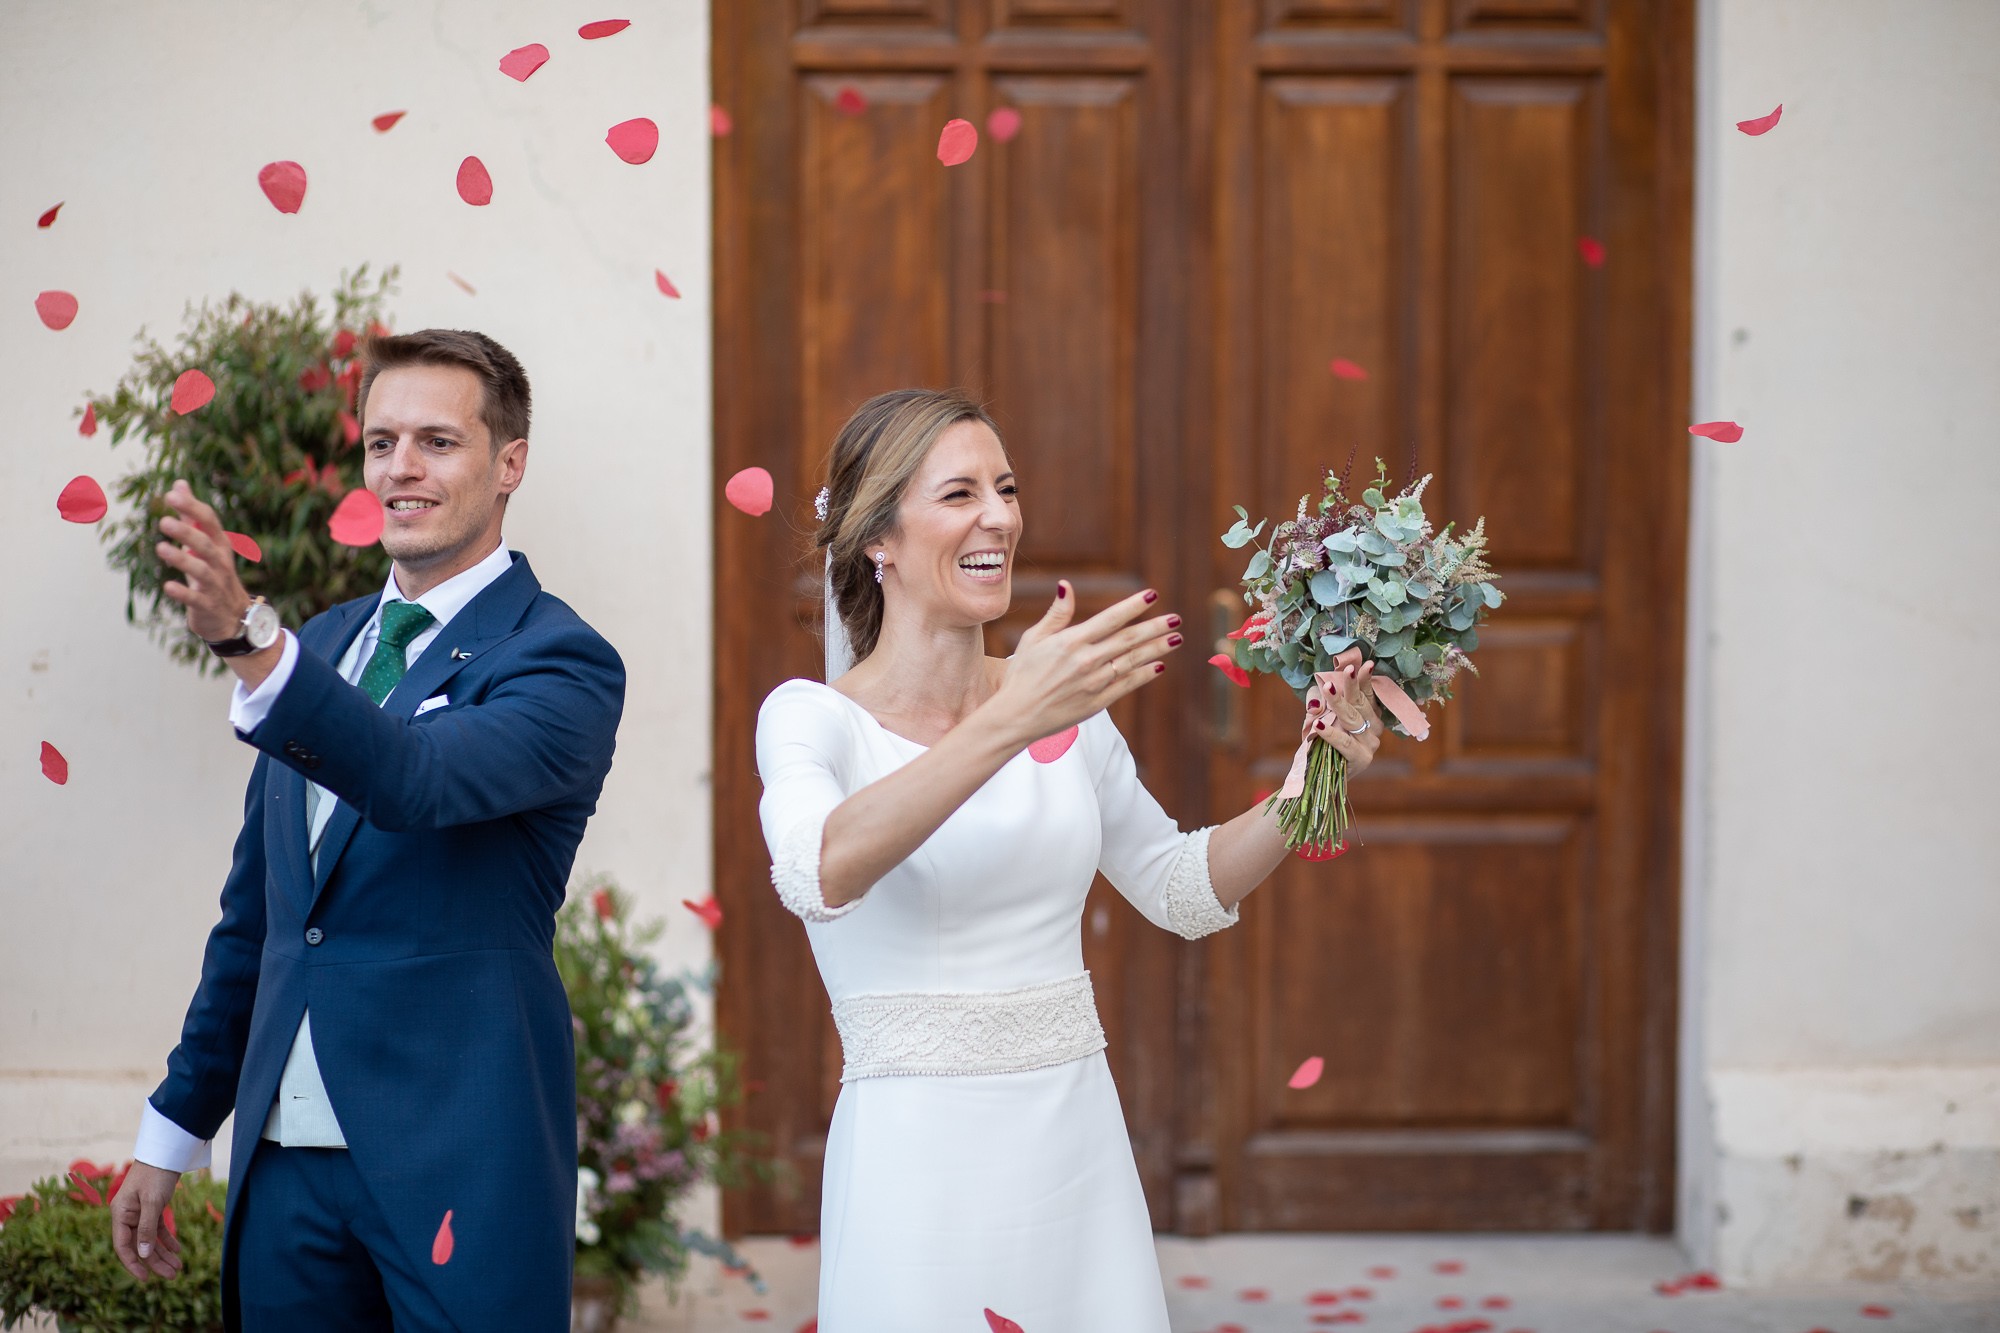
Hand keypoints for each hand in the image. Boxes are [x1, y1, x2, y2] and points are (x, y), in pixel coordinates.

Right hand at [110, 1161, 184, 1281]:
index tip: (145, 1279)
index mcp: (120, 1214)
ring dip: (163, 1253)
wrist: (167, 1151)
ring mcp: (140, 1212)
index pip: (123, 1246)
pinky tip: (178, 1251)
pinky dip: (167, 1240)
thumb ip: (146, 1228)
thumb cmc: (157, 1173)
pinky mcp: (153, 1208)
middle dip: (155, 1262)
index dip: (133, 1264)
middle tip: (173, 1275)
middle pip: (140, 1246)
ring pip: (150, 1239)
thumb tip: (142, 1254)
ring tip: (178, 1268)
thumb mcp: (153, 1201)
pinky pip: (158, 1229)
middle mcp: (127, 1216)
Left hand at [155, 479, 250, 641]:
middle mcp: (220, 563)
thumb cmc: (215, 574)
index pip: (209, 522)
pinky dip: (183, 592)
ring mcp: (215, 585)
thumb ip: (192, 515)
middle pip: (206, 544)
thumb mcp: (207, 543)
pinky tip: (168, 586)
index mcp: (220, 544)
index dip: (192, 508)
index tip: (171, 495)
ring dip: (182, 559)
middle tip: (163, 521)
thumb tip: (180, 484)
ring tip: (161, 548)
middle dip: (187, 533)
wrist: (234, 617)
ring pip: (201, 570)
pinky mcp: (207, 605)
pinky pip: (196, 598)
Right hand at [984, 583, 1182, 747]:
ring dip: (1157, 649)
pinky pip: (1127, 685)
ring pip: (1132, 662)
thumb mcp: (1033, 640)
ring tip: (1176, 638)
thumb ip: (1056, 614)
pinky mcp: (1097, 702)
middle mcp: (1085, 661)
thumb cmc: (1022, 675)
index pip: (1110, 619)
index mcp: (1070, 642)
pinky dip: (1144, 675)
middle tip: (1176, 618)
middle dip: (1155, 627)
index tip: (1152, 595)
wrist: (1016, 716)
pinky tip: (1159, 666)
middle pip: (1128, 640)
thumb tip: (1066, 586)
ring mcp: (1093, 683)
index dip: (1133, 606)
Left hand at [1319, 654, 1382, 775]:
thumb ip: (1318, 702)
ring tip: (1328, 688)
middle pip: (1360, 704)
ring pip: (1353, 720)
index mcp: (1370, 715)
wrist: (1322, 774)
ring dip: (1339, 703)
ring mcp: (1370, 744)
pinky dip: (1330, 733)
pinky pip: (1344, 743)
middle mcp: (1374, 728)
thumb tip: (1315, 702)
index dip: (1366, 680)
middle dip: (1352, 686)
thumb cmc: (1324, 740)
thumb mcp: (1319, 714)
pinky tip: (1318, 725)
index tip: (1366, 664)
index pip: (1368, 694)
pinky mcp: (1361, 758)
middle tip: (1347, 670)